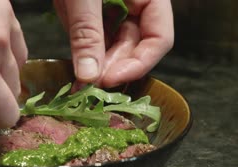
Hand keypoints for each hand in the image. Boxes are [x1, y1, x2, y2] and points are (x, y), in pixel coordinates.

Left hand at [54, 0, 173, 87]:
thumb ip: (87, 32)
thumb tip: (89, 77)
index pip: (160, 37)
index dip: (139, 63)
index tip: (110, 79)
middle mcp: (136, 4)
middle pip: (136, 46)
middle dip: (115, 68)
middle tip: (91, 87)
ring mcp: (114, 8)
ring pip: (116, 47)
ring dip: (101, 66)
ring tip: (82, 85)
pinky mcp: (94, 12)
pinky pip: (96, 39)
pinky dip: (87, 55)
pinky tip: (77, 69)